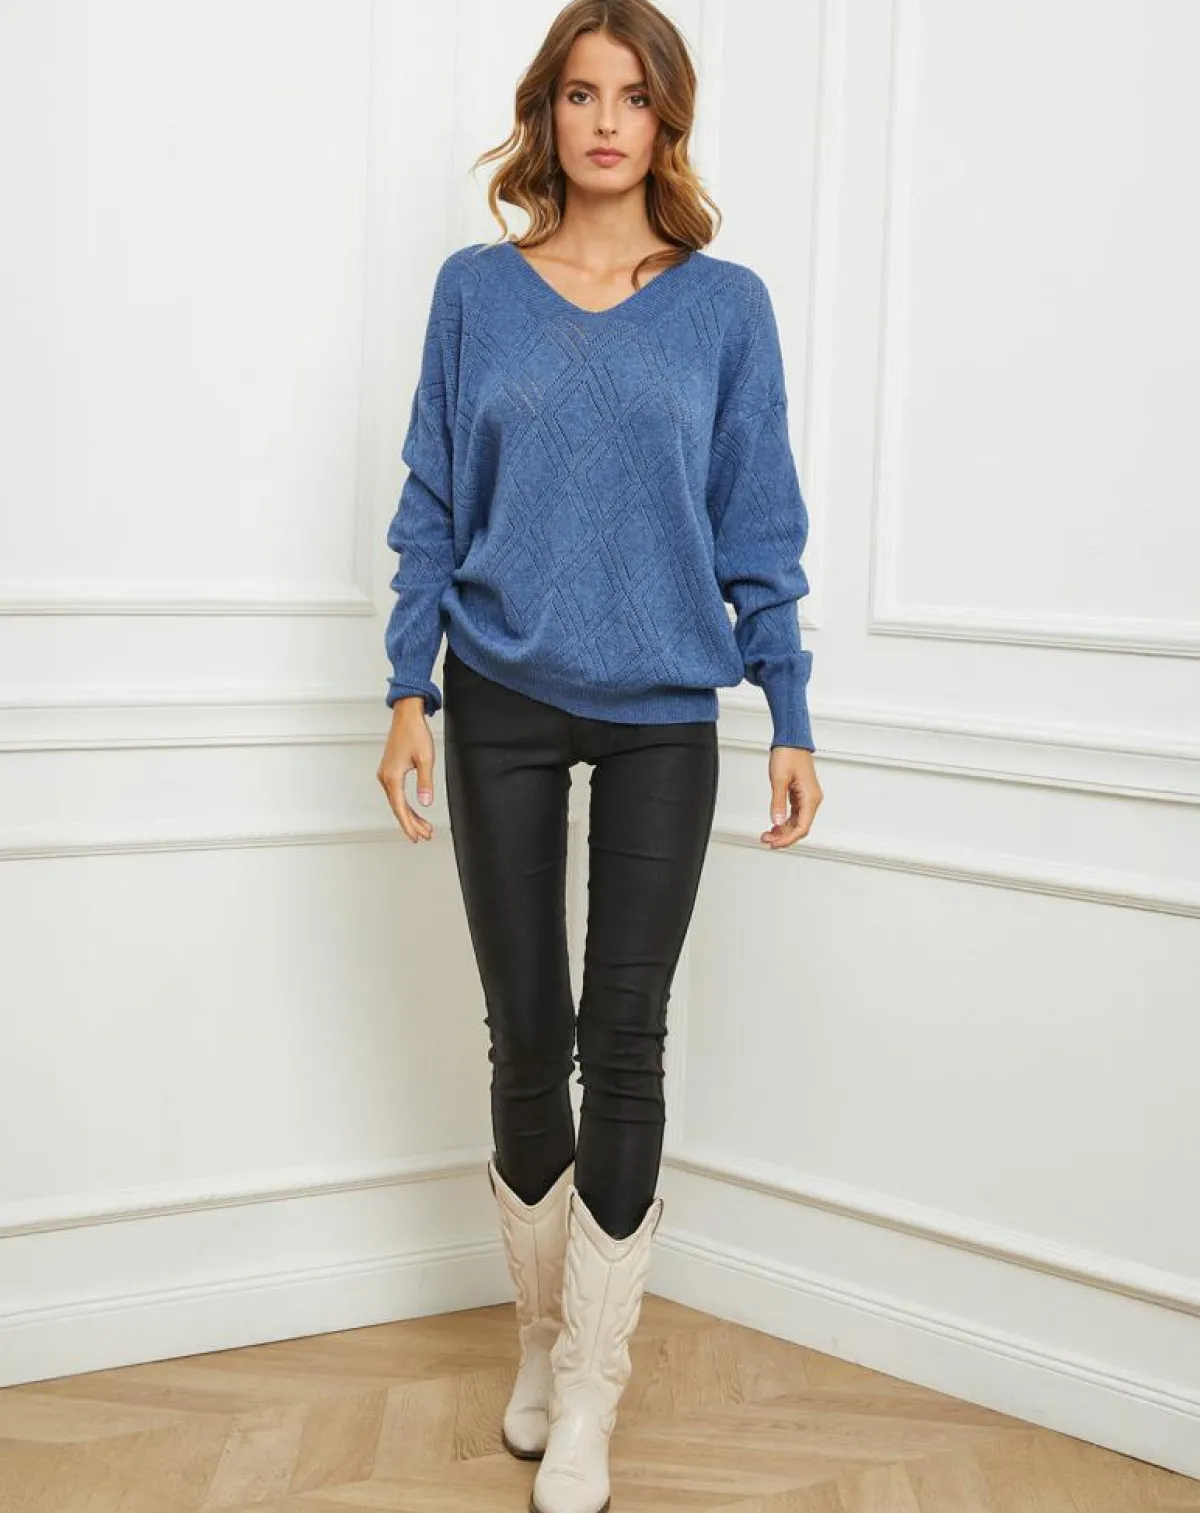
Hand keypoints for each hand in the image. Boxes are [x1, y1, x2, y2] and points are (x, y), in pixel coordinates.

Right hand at [378, 699, 436, 843]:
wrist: (407, 716)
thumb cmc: (415, 733)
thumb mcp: (426, 759)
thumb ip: (425, 783)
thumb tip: (425, 803)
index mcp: (392, 777)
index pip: (400, 808)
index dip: (409, 825)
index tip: (416, 837)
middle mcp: (385, 777)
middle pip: (398, 808)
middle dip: (412, 823)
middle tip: (425, 835)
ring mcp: (385, 774)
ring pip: (397, 802)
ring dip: (410, 815)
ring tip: (424, 827)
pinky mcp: (389, 770)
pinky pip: (396, 794)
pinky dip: (406, 804)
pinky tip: (415, 810)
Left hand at [761, 745, 821, 847]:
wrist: (791, 740)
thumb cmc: (788, 755)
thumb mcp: (779, 780)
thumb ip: (777, 803)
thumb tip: (776, 821)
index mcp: (811, 798)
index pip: (802, 827)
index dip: (788, 839)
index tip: (775, 844)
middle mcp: (812, 799)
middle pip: (800, 827)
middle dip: (784, 836)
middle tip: (768, 840)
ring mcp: (807, 797)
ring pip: (797, 821)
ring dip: (783, 829)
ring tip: (768, 833)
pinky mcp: (801, 794)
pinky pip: (795, 813)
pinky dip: (784, 820)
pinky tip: (774, 824)